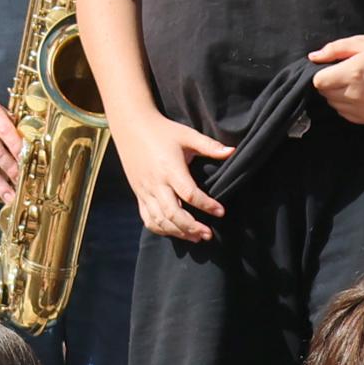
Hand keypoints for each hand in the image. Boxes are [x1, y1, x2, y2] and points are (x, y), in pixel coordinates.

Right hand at [119, 111, 235, 241]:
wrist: (131, 127)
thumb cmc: (162, 131)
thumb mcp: (187, 135)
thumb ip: (209, 146)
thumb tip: (232, 151)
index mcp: (170, 169)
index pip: (189, 194)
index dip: (206, 205)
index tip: (221, 212)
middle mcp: (156, 183)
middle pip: (173, 214)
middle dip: (192, 227)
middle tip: (209, 234)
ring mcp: (145, 191)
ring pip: (160, 220)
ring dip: (178, 232)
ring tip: (196, 237)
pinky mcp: (139, 194)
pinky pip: (148, 218)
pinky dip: (161, 229)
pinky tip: (176, 232)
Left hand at [308, 34, 363, 124]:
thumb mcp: (361, 42)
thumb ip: (334, 50)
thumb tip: (312, 58)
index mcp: (352, 73)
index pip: (318, 82)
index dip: (323, 73)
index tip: (335, 67)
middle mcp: (356, 94)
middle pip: (325, 94)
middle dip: (331, 84)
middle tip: (348, 73)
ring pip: (334, 106)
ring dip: (338, 96)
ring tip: (357, 83)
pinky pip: (346, 115)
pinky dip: (348, 106)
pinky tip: (362, 94)